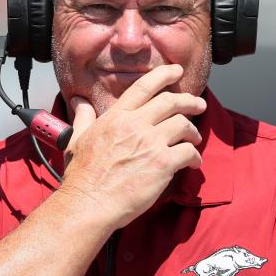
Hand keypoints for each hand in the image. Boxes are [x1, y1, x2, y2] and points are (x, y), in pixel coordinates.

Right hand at [59, 63, 205, 228]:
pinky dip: (195, 156)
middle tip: (199, 104)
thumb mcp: (76, 140)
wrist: (89, 204)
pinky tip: (193, 162)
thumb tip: (80, 102)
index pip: (144, 86)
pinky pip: (188, 152)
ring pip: (183, 124)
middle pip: (171, 102)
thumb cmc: (82, 177)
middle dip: (189, 100)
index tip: (177, 71)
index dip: (164, 75)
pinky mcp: (163, 164)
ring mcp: (151, 143)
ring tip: (194, 138)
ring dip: (193, 131)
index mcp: (116, 117)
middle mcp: (135, 125)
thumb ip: (83, 118)